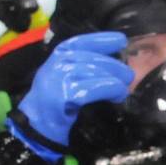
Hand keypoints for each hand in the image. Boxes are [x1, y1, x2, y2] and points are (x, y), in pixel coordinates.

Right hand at [12, 32, 132, 158]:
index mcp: (58, 55)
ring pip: (95, 72)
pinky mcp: (63, 94)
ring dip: (115, 81)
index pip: (81, 42)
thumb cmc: (56, 101)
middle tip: (129, 77)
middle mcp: (57, 63)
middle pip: (93, 59)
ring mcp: (58, 78)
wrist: (37, 124)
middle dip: (115, 67)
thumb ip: (85, 66)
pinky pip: (94, 88)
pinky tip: (117, 96)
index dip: (103, 40)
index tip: (122, 41)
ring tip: (123, 90)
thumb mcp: (66, 76)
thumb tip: (117, 64)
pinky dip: (110, 90)